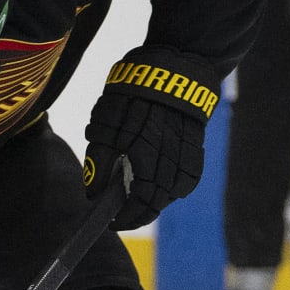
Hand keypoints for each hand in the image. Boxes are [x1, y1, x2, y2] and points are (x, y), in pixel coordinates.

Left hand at [82, 45, 218, 230]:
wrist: (173, 66)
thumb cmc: (133, 94)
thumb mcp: (106, 123)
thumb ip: (99, 162)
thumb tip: (93, 193)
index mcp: (148, 159)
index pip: (140, 204)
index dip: (126, 218)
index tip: (112, 223)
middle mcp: (172, 163)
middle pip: (158, 202)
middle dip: (139, 212)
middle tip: (122, 214)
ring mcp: (187, 156)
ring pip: (173, 192)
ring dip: (155, 200)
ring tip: (138, 197)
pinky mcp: (196, 145)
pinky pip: (187, 176)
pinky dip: (174, 185)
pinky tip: (162, 181)